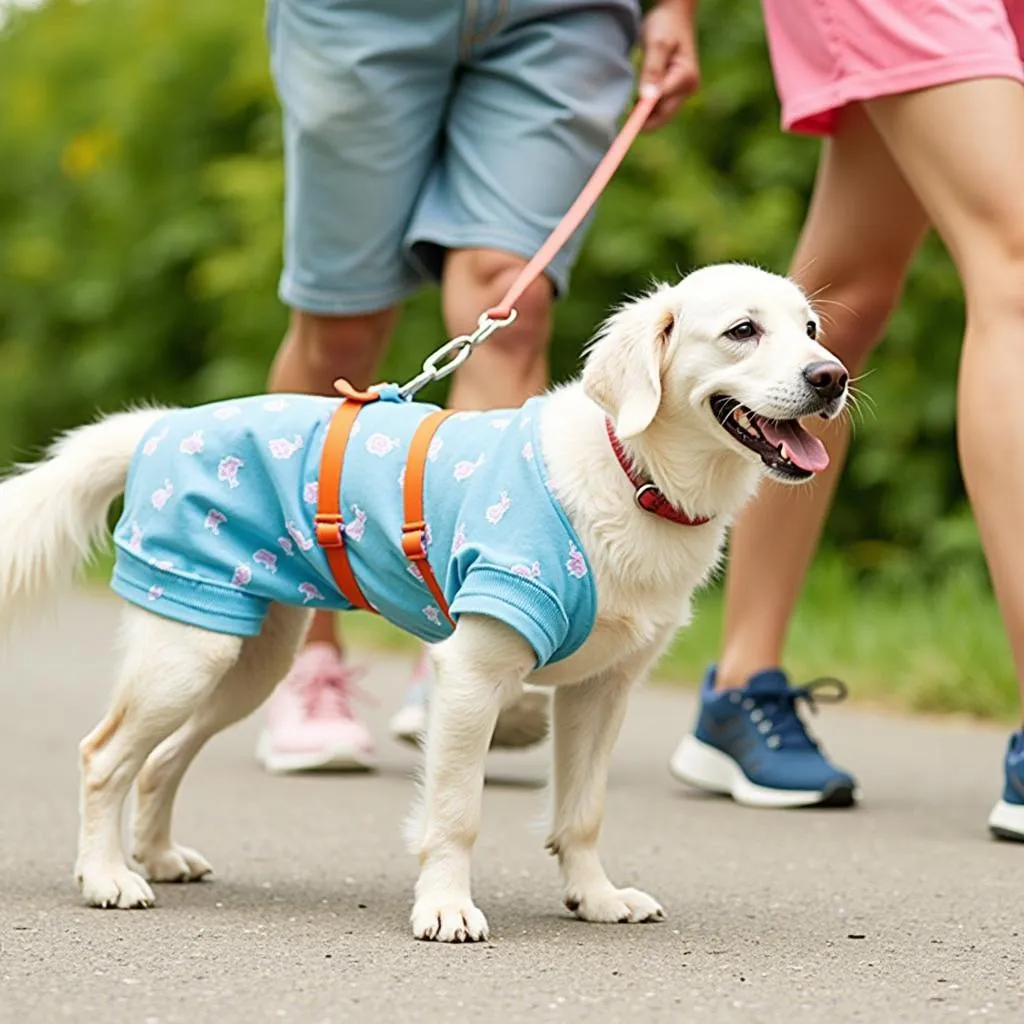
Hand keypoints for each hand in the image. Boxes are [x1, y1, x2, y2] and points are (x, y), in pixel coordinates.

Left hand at [639, 0, 700, 129]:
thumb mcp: (657, 44)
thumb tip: (646, 97)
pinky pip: (660, 107)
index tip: (626, 127)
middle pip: (663, 115)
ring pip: (661, 114)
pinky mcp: (676, 91)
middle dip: (643, 121)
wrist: (675, 15)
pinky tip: (634, 105)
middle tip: (621, 123)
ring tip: (627, 111)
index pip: (662, 105)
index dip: (643, 118)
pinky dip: (647, 109)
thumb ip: (652, 70)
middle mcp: (689, 88)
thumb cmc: (665, 25)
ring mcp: (684, 91)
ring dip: (644, 115)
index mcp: (685, 77)